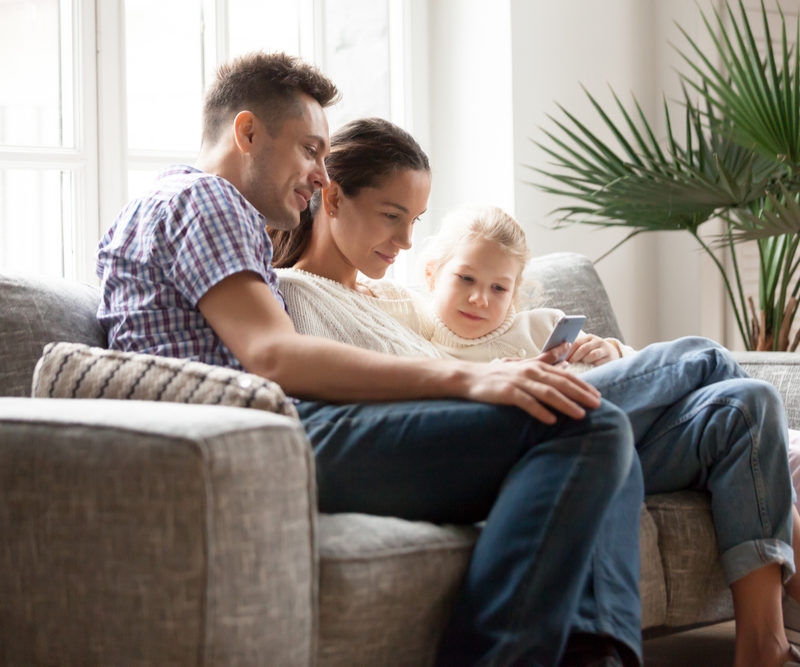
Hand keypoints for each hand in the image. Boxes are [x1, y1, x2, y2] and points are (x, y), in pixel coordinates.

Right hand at [463, 352, 601, 424]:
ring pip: (547, 392)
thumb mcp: (524, 364)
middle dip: (581, 394)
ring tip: (580, 414)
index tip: (597, 396)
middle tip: (597, 404)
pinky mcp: (506, 393)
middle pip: (560, 383)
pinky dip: (540, 411)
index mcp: (536, 366)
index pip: (565, 376)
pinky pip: (526, 402)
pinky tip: (552, 420)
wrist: (470, 378)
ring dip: (566, 404)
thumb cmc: (499, 374)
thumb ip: (545, 359)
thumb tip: (566, 349)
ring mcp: (518, 382)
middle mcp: (530, 372)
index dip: (583, 386)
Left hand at [566, 334, 620, 365]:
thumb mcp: (586, 347)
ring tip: (577, 366)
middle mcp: (598, 341)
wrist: (612, 354)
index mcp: (589, 337)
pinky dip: (591, 366)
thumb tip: (561, 356)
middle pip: (584, 348)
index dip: (569, 351)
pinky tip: (586, 369)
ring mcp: (605, 350)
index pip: (577, 342)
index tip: (562, 358)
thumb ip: (576, 349)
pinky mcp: (610, 359)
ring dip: (583, 361)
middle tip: (568, 364)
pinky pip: (599, 363)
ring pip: (592, 355)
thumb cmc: (593, 352)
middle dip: (574, 357)